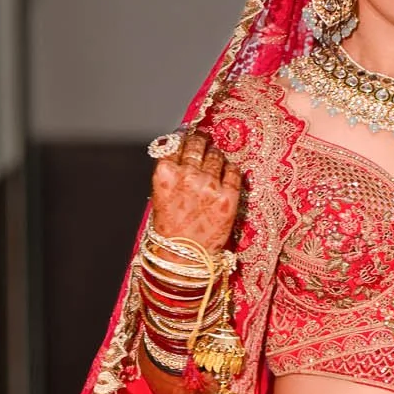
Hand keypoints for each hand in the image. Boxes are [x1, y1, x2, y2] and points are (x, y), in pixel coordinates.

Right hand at [149, 130, 241, 249]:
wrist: (184, 258)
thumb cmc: (170, 229)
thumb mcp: (160, 195)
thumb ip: (171, 172)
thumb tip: (184, 152)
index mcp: (166, 173)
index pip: (177, 142)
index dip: (184, 138)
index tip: (189, 136)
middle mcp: (187, 175)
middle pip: (198, 144)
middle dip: (201, 143)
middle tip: (205, 144)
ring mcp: (210, 185)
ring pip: (217, 156)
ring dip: (216, 157)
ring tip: (214, 165)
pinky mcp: (229, 196)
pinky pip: (234, 171)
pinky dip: (231, 170)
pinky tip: (227, 175)